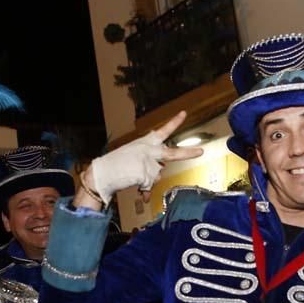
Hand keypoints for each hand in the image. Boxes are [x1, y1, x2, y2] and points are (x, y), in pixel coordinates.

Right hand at [75, 111, 203, 208]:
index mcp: (145, 143)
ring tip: (131, 176)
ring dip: (147, 180)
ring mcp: (149, 162)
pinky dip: (142, 189)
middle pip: (173, 153)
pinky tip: (132, 183)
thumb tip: (159, 174)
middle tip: (201, 152)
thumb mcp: (134, 158)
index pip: (163, 131)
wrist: (102, 173)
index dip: (174, 122)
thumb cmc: (115, 166)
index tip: (184, 113)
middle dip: (188, 153)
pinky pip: (149, 186)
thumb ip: (149, 162)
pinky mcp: (147, 174)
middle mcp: (150, 150)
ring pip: (156, 176)